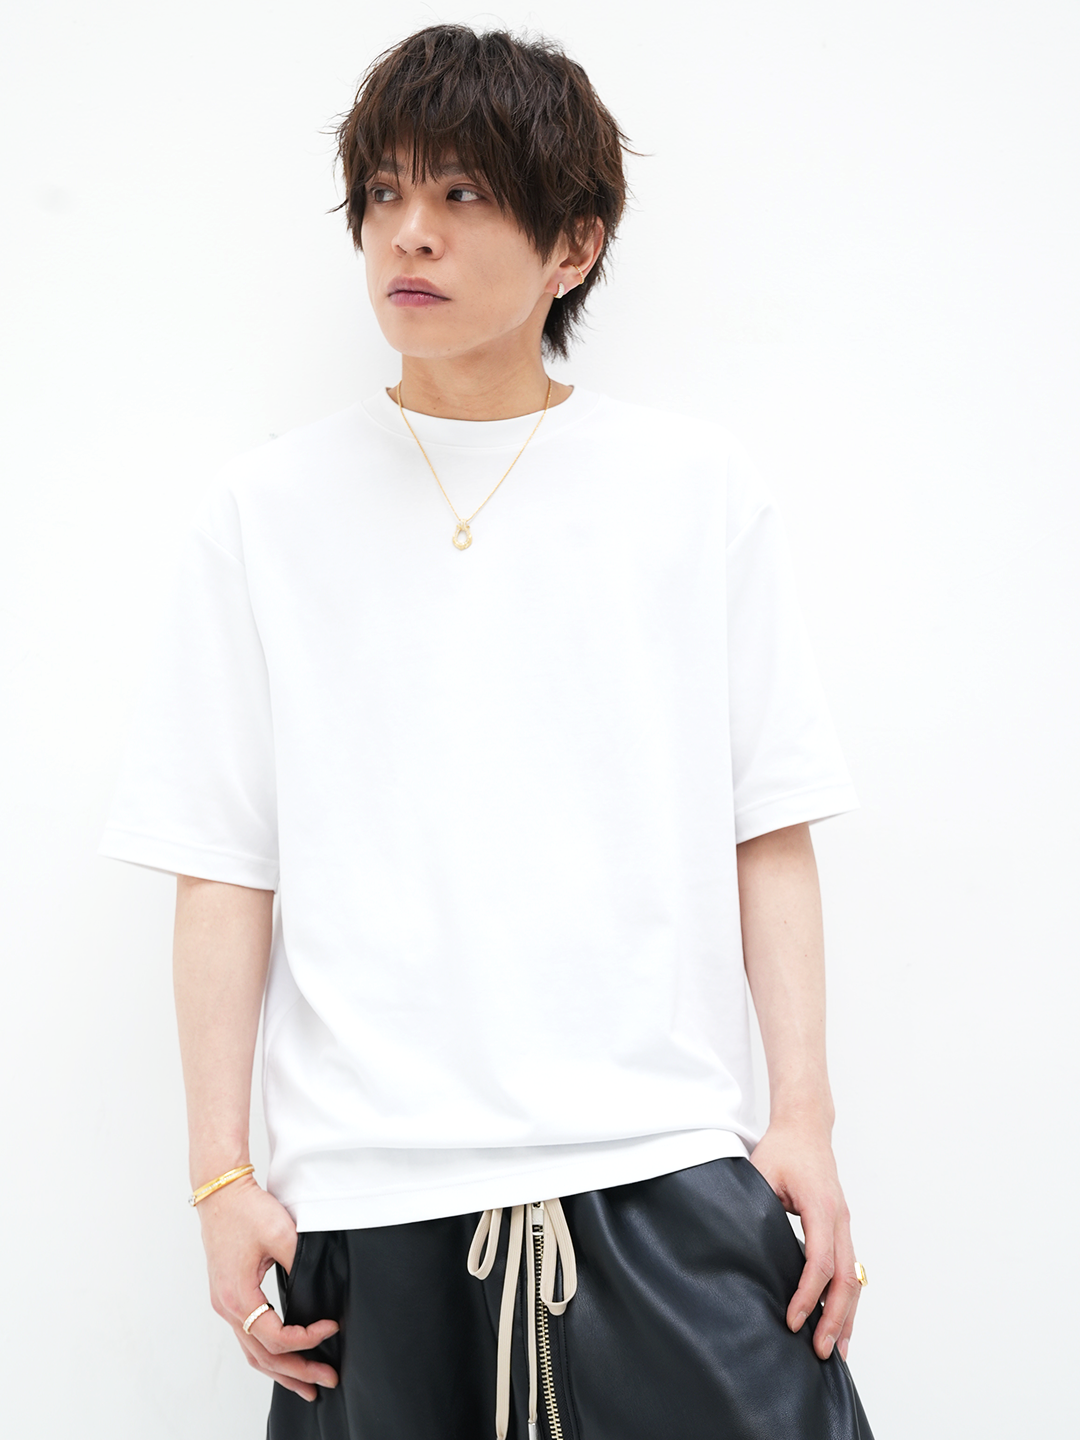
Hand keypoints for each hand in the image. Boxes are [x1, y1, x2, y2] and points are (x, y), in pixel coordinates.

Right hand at [196, 1174, 339, 1400]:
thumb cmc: (247, 1210)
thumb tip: (319, 1287)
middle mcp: (227, 1308)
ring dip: (281, 1372)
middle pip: (263, 1356)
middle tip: (328, 1381)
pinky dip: (268, 1355)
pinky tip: (284, 1360)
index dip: (307, 1339)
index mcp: (238, 1297)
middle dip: (298, 1372)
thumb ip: (300, 1263)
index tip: (332, 1327)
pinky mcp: (229, 1297)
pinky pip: (248, 1338)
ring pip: (253, 1353)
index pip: (276, 1337)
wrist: (221, 1193)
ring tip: (307, 1387)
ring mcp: (225, 1305)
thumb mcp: (280, 1233)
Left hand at [749, 1122, 862, 1362]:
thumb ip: (756, 1207)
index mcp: (820, 1206)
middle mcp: (840, 1218)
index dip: (808, 1295)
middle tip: (822, 1352)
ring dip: (847, 1316)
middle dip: (835, 1318)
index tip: (793, 1321)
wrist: (805, 1128)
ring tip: (838, 1352)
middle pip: (846, 1278)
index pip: (820, 1260)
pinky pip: (850, 1270)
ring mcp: (845, 1224)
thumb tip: (742, 1247)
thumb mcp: (761, 1172)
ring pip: (855, 1279)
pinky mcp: (842, 1230)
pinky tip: (840, 1323)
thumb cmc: (782, 1149)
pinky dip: (847, 1300)